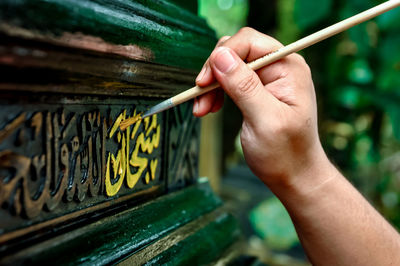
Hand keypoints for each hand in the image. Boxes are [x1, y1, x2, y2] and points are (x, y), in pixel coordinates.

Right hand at [193, 27, 330, 192]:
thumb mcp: (264, 120)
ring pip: (228, 65)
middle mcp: (278, 67)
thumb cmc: (286, 153)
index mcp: (288, 67)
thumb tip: (219, 55)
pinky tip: (209, 108)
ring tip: (202, 110)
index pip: (248, 42)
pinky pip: (229, 80)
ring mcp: (267, 78)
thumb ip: (244, 86)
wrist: (294, 176)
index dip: (222, 56)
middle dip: (214, 72)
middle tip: (200, 99)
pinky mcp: (256, 90)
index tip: (204, 82)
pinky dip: (215, 93)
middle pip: (235, 51)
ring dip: (211, 85)